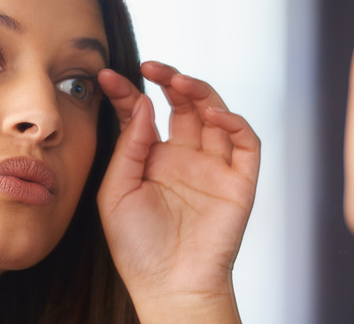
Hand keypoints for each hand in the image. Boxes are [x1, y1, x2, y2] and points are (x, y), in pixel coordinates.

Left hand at [97, 61, 259, 322]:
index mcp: (153, 160)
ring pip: (215, 114)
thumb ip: (130, 145)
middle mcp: (184, 157)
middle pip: (184, 105)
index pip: (144, 114)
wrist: (168, 285)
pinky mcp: (239, 180)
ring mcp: (213, 167)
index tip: (107, 76)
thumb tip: (143, 103)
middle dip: (170, 81)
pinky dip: (234, 121)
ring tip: (177, 82)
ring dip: (199, 92)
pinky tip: (211, 114)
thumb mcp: (117, 190)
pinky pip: (245, 142)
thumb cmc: (138, 245)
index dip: (129, 92)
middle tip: (151, 67)